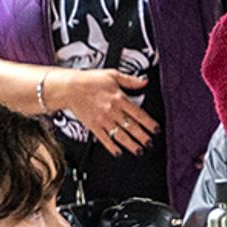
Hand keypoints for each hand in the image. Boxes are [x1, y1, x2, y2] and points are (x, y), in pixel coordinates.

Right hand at [42, 69, 158, 153]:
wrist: (70, 87)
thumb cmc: (90, 80)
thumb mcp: (112, 74)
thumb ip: (130, 80)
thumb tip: (144, 81)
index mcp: (119, 98)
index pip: (139, 114)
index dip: (149, 123)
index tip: (156, 129)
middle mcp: (112, 111)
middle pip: (131, 127)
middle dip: (142, 137)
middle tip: (150, 143)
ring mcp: (103, 120)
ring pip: (120, 135)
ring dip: (131, 144)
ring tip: (139, 150)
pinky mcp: (93, 126)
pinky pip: (104, 139)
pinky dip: (112, 147)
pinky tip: (118, 152)